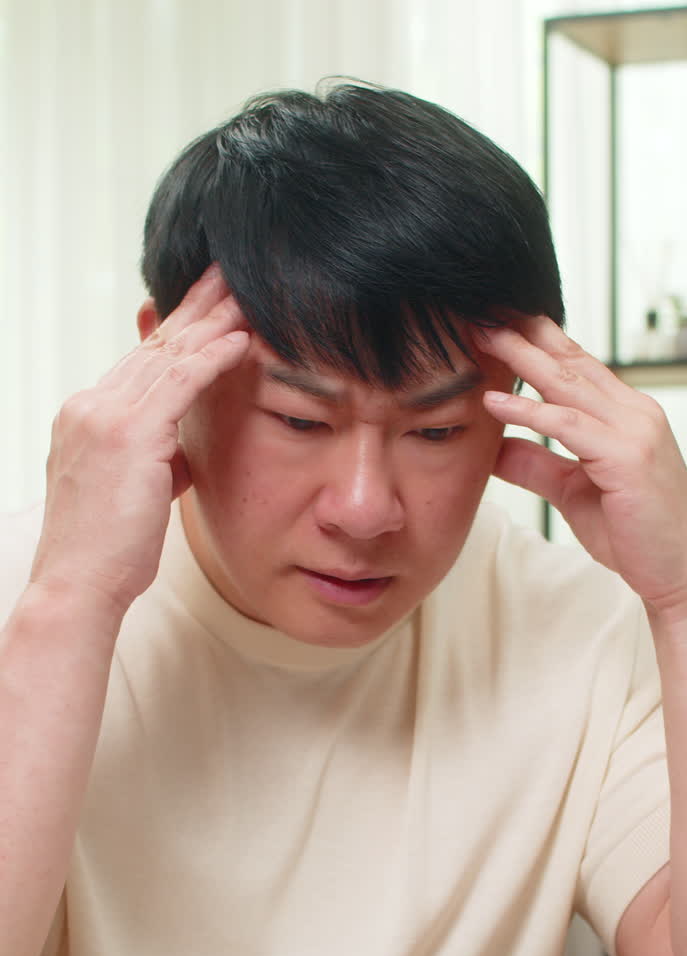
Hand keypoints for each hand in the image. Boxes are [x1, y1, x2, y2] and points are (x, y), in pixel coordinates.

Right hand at [31, 265, 248, 618]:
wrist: (77, 587)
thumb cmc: (106, 554)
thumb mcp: (133, 496)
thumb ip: (156, 464)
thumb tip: (183, 456)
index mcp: (86, 416)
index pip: (139, 361)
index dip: (177, 329)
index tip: (207, 305)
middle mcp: (91, 405)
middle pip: (154, 344)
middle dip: (195, 306)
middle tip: (228, 273)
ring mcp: (104, 416)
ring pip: (168, 354)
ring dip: (212, 320)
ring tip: (246, 292)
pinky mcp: (130, 435)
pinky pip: (179, 382)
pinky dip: (213, 358)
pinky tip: (242, 339)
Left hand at [477, 315, 686, 617]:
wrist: (682, 571)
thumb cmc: (636, 534)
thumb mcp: (573, 492)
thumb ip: (537, 465)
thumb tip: (494, 447)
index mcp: (625, 415)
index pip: (577, 365)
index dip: (537, 340)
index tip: (497, 320)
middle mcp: (633, 412)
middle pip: (569, 362)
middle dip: (523, 334)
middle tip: (481, 311)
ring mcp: (633, 431)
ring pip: (567, 384)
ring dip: (520, 358)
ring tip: (481, 336)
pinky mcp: (626, 456)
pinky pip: (567, 425)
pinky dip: (528, 410)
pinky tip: (494, 401)